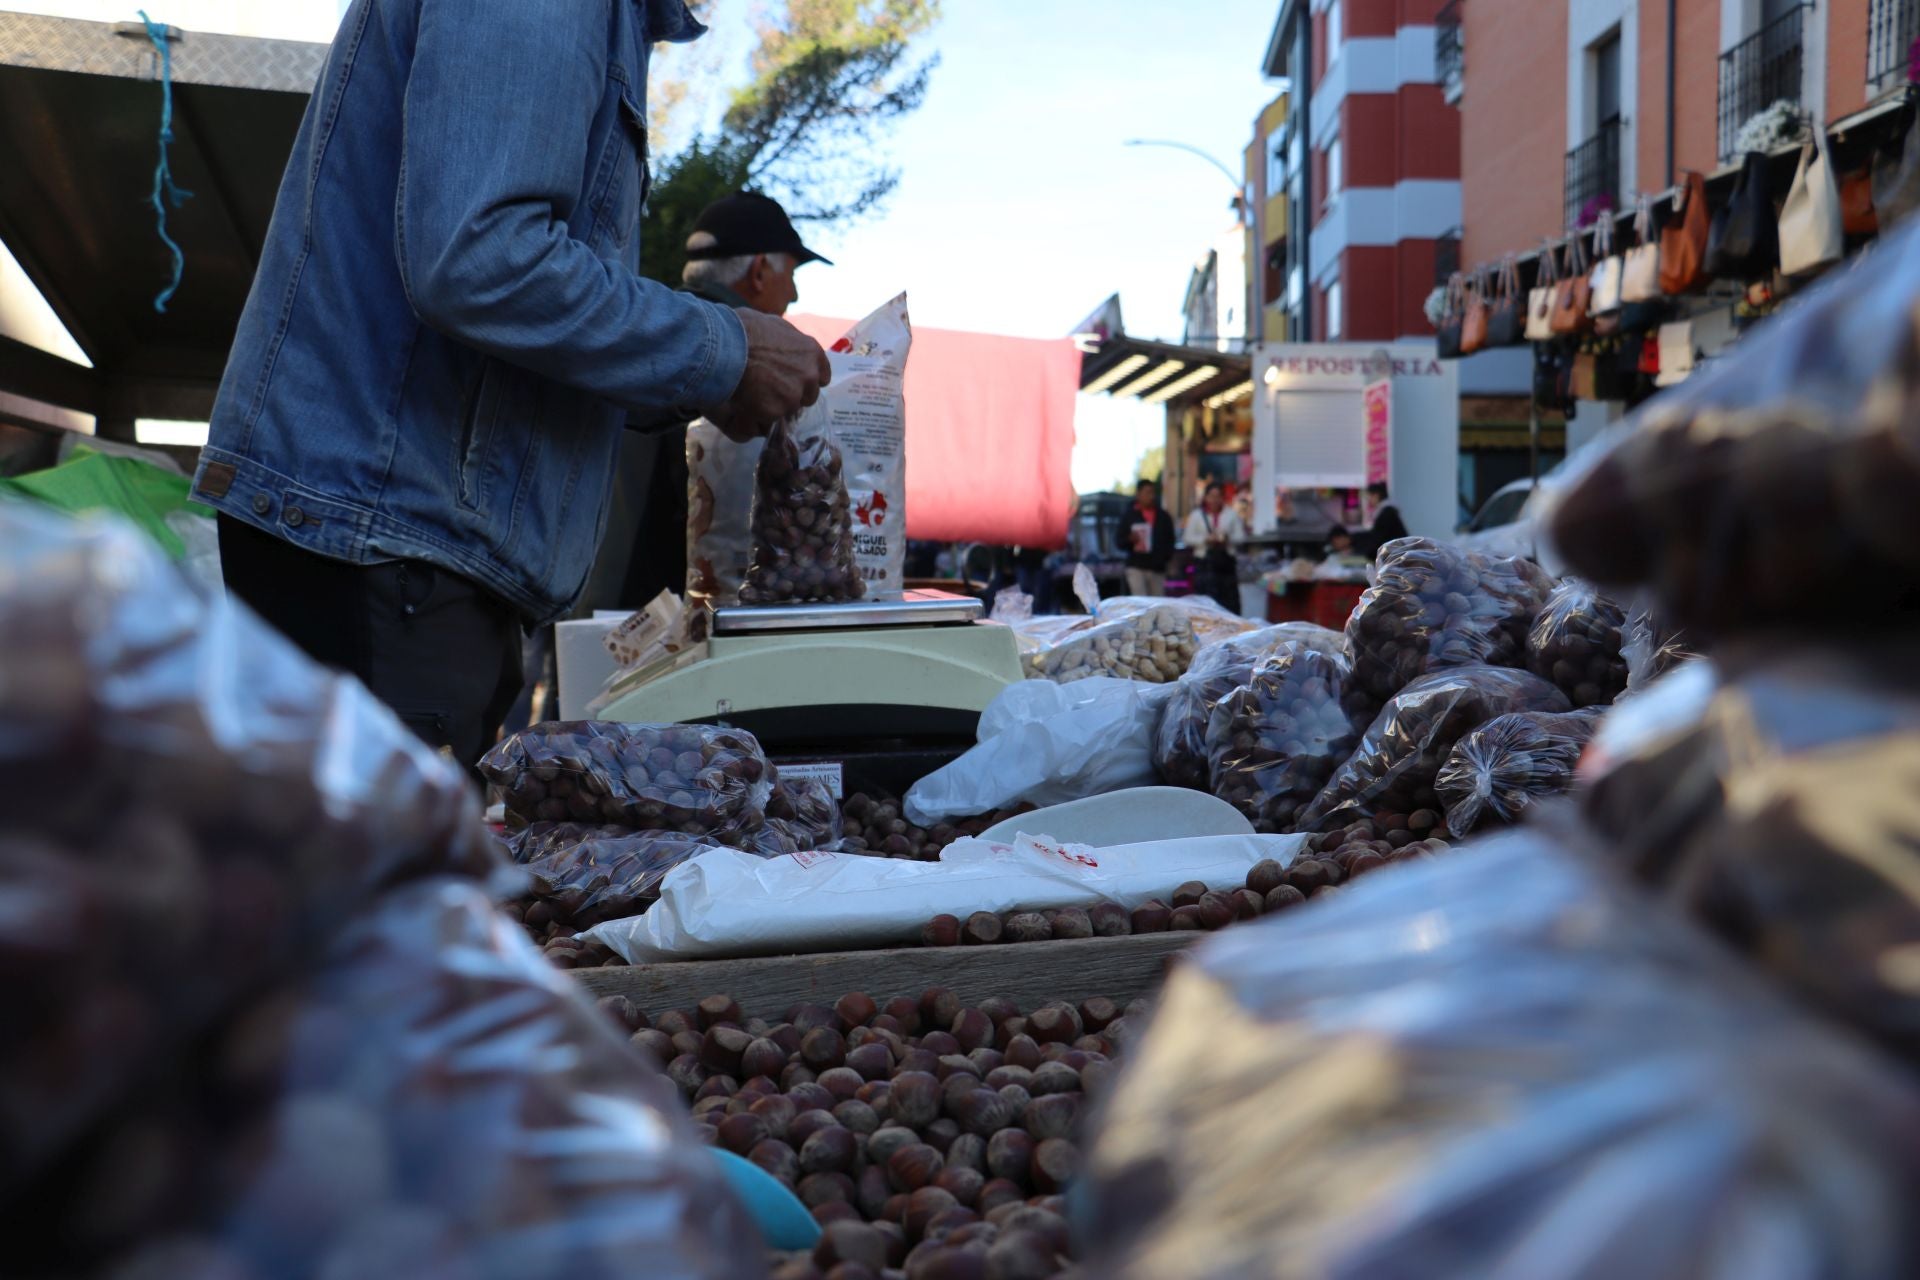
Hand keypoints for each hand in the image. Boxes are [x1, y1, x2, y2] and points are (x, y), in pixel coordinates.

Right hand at [706, 309, 831, 442]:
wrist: (723, 347)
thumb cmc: (744, 329)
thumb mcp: (774, 325)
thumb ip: (789, 340)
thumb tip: (786, 343)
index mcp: (812, 352)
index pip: (822, 376)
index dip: (807, 379)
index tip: (795, 380)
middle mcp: (809, 375)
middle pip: (808, 395)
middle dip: (793, 394)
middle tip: (771, 388)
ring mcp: (793, 396)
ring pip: (788, 408)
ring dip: (776, 404)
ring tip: (755, 392)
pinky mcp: (776, 411)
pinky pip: (769, 417)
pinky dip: (759, 412)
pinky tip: (746, 399)